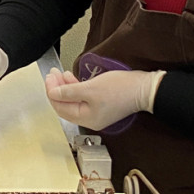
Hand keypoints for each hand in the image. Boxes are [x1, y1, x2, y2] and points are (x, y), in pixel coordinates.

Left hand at [45, 67, 164, 129]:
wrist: (144, 88)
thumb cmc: (120, 89)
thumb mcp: (90, 88)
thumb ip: (69, 91)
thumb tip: (52, 93)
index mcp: (86, 118)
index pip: (60, 107)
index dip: (52, 92)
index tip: (49, 77)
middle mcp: (89, 119)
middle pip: (65, 105)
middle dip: (57, 89)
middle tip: (52, 74)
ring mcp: (96, 112)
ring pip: (73, 100)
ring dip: (65, 87)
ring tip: (59, 73)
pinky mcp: (101, 104)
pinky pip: (82, 98)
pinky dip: (75, 88)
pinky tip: (71, 78)